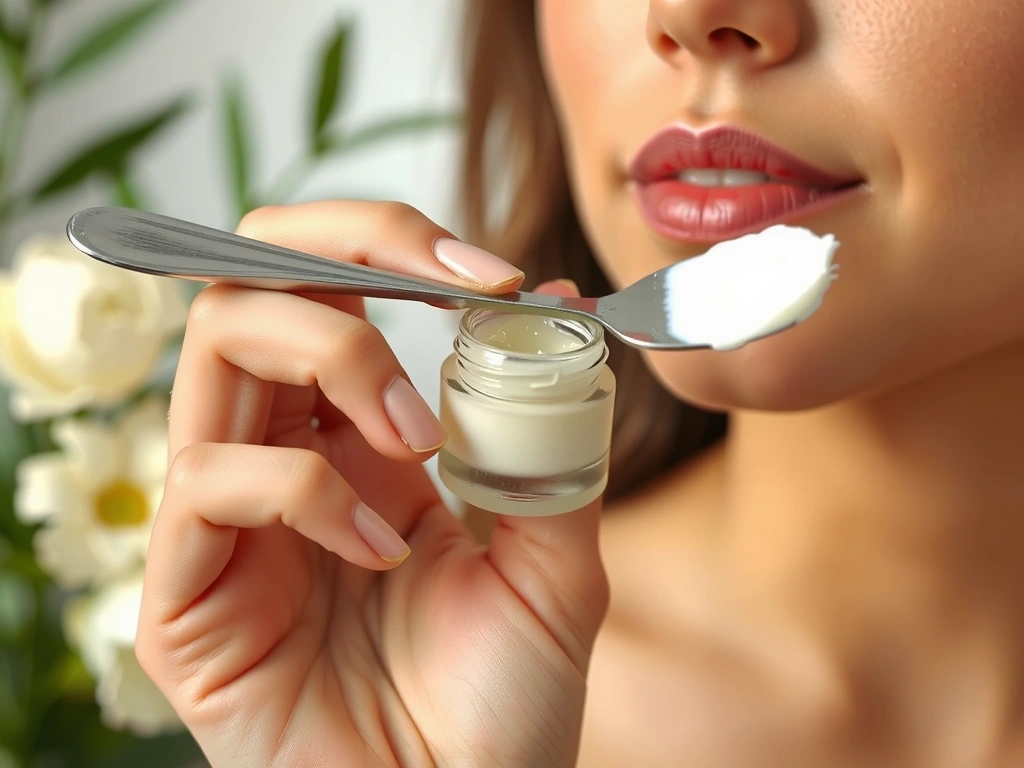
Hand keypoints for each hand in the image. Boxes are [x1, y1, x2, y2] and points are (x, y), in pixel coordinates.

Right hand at [136, 201, 609, 767]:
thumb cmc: (503, 704)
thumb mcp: (555, 555)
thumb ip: (552, 434)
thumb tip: (560, 302)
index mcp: (357, 441)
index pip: (325, 282)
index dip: (393, 241)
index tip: (495, 273)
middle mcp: (283, 458)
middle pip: (252, 279)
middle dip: (350, 256)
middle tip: (451, 295)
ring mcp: (227, 520)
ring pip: (220, 345)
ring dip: (340, 356)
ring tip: (421, 442)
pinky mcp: (183, 593)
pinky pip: (211, 479)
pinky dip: (307, 489)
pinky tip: (381, 551)